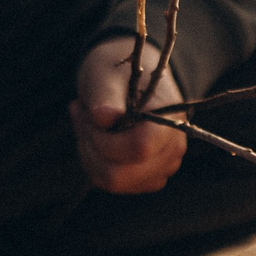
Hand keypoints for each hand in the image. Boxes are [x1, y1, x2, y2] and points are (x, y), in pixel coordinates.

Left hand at [71, 35, 187, 194]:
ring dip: (90, 153)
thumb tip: (104, 117)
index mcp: (171, 120)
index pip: (139, 148)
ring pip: (112, 181)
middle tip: (83, 115)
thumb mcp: (107, 76)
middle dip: (93, 146)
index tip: (94, 115)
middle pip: (120, 174)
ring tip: (87, 122)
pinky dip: (94, 161)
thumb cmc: (118, 73)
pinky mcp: (146, 179)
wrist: (129, 79)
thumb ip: (106, 97)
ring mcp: (161, 168)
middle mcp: (172, 150)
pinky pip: (110, 183)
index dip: (107, 141)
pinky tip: (94, 136)